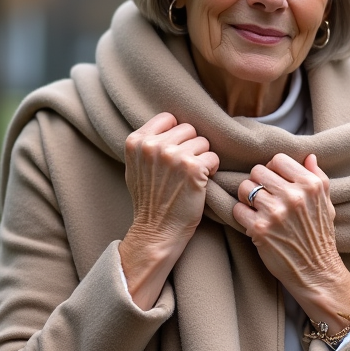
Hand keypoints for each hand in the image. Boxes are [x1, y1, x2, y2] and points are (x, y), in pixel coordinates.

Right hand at [120, 112, 218, 308]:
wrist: (155, 232)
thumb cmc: (149, 201)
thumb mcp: (136, 167)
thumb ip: (147, 144)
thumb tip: (170, 123)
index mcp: (136, 141)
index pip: (168, 118)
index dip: (176, 135)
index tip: (175, 153)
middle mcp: (153, 146)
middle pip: (188, 129)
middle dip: (191, 147)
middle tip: (184, 169)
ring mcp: (173, 156)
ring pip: (203, 142)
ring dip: (202, 159)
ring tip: (190, 177)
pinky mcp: (193, 169)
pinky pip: (214, 157)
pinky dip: (212, 170)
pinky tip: (200, 184)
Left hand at [233, 154, 349, 329]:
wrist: (317, 272)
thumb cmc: (320, 237)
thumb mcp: (327, 204)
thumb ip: (318, 177)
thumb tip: (309, 155)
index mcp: (310, 185)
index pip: (278, 159)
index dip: (273, 169)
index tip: (274, 182)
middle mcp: (294, 195)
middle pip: (258, 171)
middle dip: (257, 183)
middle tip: (263, 197)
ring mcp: (276, 212)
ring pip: (244, 187)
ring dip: (247, 198)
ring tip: (256, 209)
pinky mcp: (260, 229)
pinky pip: (237, 209)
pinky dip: (241, 215)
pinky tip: (252, 223)